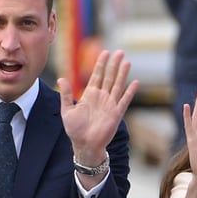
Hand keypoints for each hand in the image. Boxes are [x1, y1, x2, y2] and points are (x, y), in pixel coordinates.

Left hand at [58, 49, 138, 166]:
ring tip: (127, 61)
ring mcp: (110, 105)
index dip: (101, 64)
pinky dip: (130, 92)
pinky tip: (135, 82)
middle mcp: (101, 97)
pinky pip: (124, 101)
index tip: (105, 52)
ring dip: (122, 74)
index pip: (97, 75)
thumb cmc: (75, 130)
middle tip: (119, 52)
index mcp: (90, 95)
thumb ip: (66, 95)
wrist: (85, 145)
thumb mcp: (67, 111)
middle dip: (114, 64)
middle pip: (109, 77)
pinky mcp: (116, 114)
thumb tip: (61, 78)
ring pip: (117, 85)